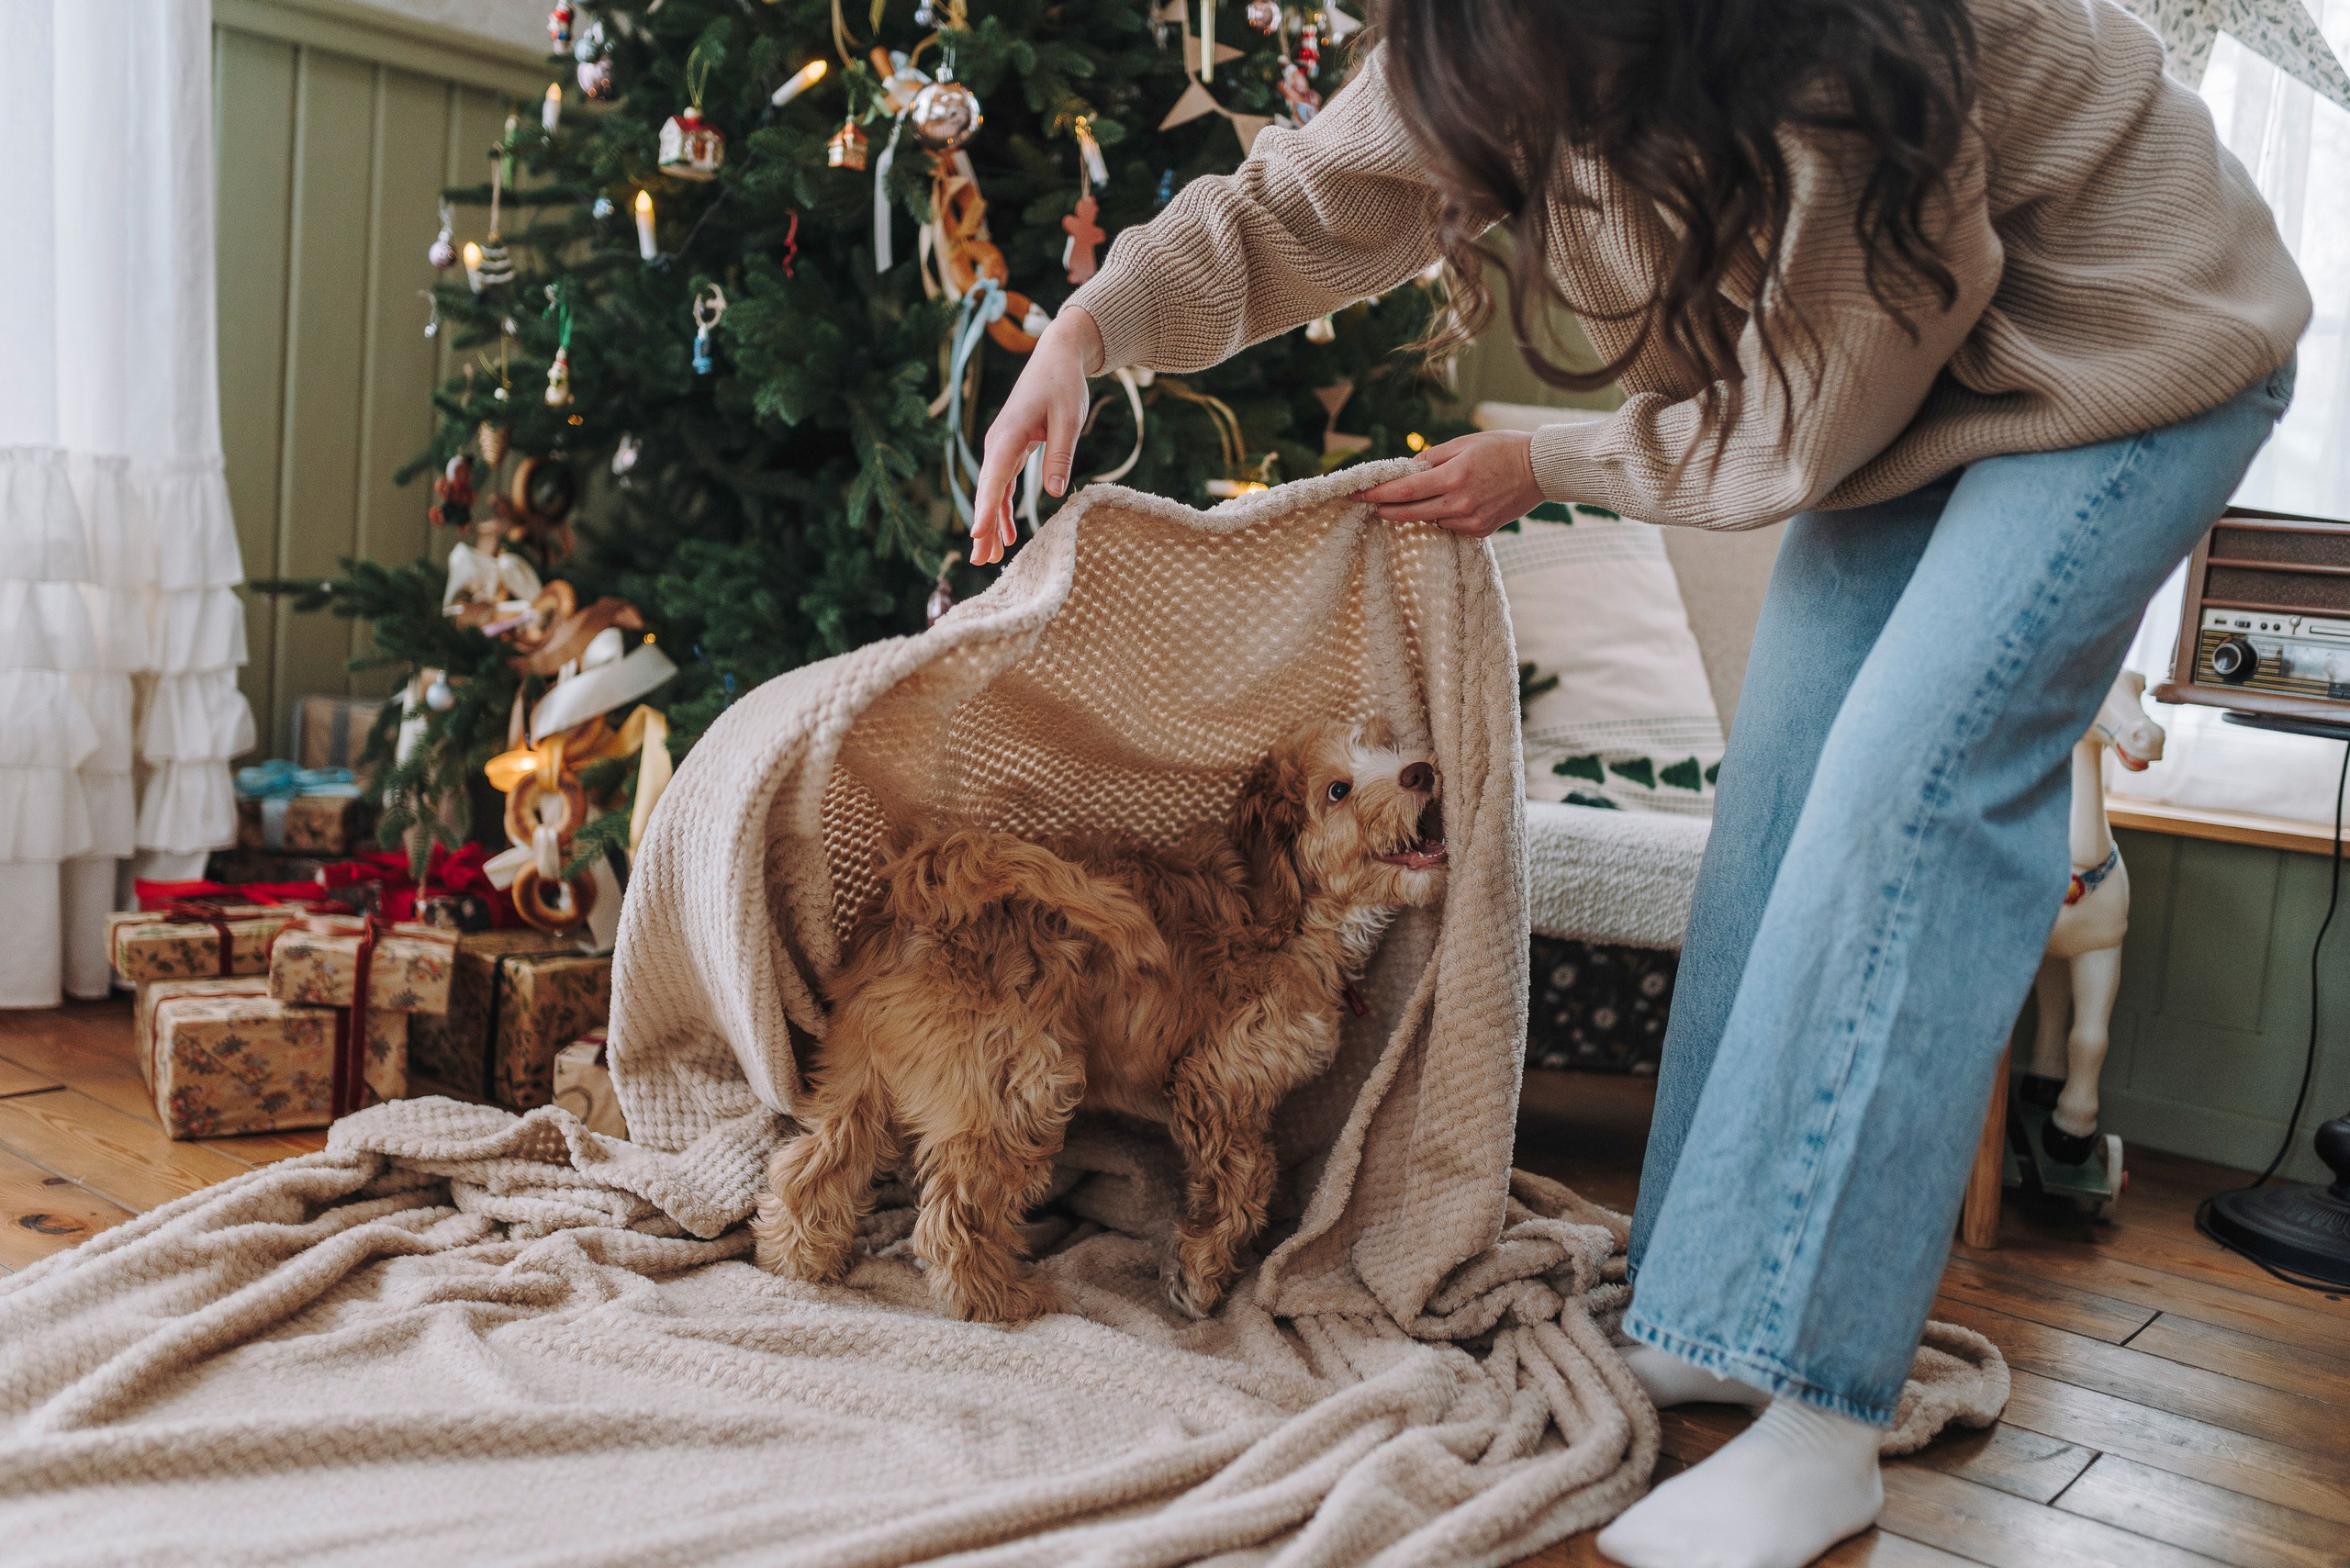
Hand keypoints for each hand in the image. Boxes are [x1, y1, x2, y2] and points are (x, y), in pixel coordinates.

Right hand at [970, 308, 1102, 565]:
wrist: (1056, 356)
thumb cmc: (1064, 384)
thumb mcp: (1069, 419)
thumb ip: (1060, 454)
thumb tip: (1055, 492)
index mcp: (1009, 435)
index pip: (993, 480)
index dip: (985, 511)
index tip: (978, 536)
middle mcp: (998, 443)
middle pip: (987, 492)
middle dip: (983, 527)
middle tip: (980, 561)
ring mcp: (1002, 446)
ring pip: (993, 492)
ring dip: (991, 523)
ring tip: (990, 556)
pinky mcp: (1011, 448)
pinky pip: (1003, 484)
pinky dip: (1004, 508)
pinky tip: (1008, 533)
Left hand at [1354, 430, 1545, 538]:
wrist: (1541, 469)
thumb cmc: (1502, 448)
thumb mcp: (1464, 443)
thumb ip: (1431, 458)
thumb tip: (1405, 470)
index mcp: (1454, 476)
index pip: (1405, 490)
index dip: (1378, 494)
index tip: (1357, 494)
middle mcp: (1461, 502)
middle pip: (1410, 513)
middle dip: (1385, 509)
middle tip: (1367, 504)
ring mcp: (1471, 520)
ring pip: (1429, 520)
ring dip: (1418, 511)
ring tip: (1424, 495)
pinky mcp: (1481, 530)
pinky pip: (1449, 526)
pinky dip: (1443, 516)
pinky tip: (1454, 502)